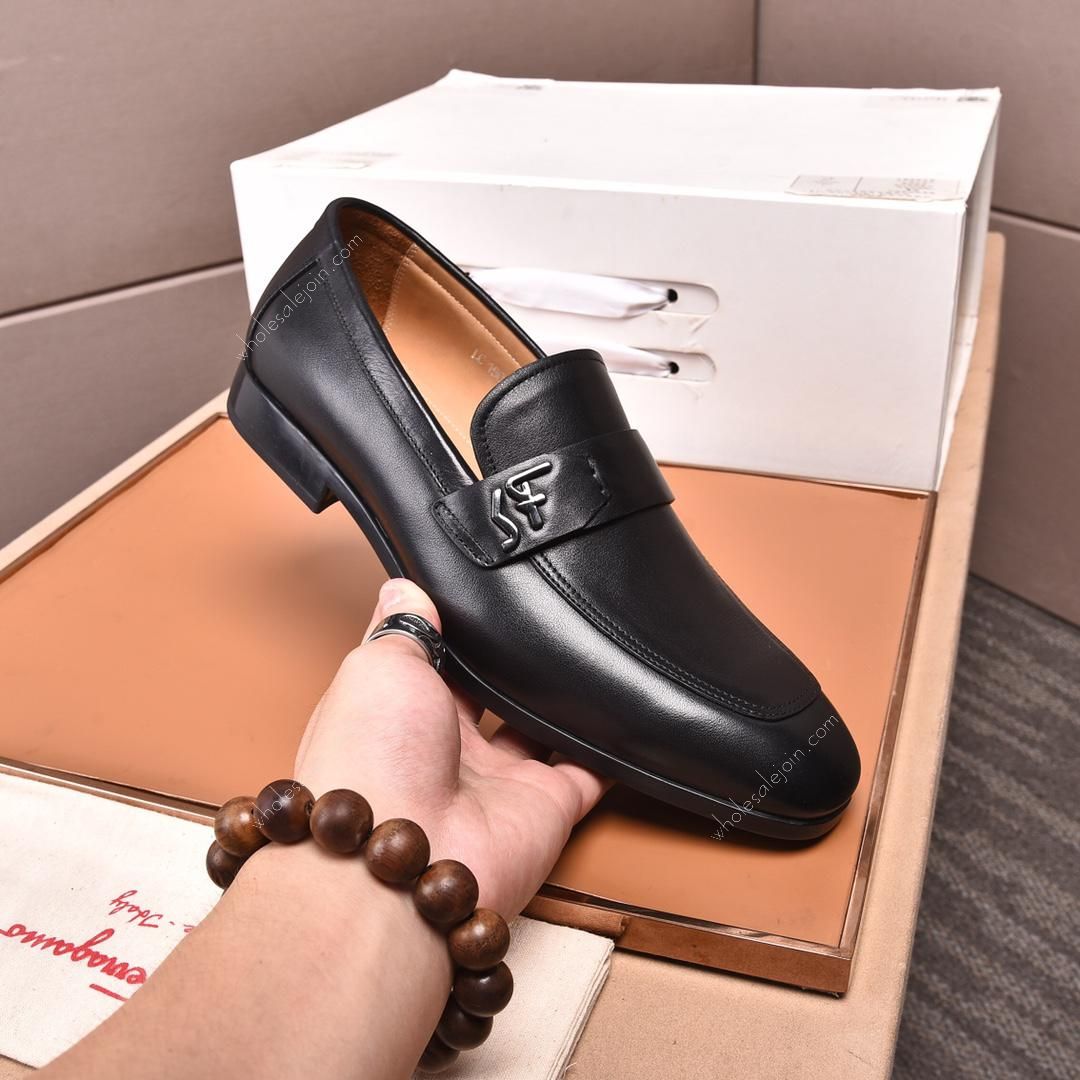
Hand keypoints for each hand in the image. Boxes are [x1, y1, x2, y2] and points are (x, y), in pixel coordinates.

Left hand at [293, 578, 609, 916]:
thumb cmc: (370, 755)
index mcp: (403, 712)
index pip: (435, 663)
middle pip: (492, 695)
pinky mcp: (549, 806)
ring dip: (562, 700)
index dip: (455, 631)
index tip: (483, 592)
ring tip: (587, 647)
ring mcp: (501, 780)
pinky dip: (614, 747)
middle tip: (545, 614)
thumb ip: (402, 627)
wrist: (404, 854)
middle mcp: (449, 748)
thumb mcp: (376, 666)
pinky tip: (627, 707)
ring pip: (543, 729)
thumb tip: (403, 587)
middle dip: (513, 664)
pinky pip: (593, 771)